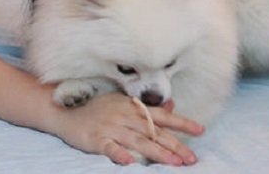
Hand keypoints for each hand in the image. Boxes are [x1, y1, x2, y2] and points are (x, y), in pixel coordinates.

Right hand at [49, 92, 203, 165]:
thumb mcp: (124, 104)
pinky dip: (120, 155)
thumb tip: (171, 106)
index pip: (162, 116)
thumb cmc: (99, 109)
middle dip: (174, 145)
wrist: (67, 112)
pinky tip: (130, 163)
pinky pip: (110, 148)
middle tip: (191, 159)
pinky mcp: (96, 139)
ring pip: (138, 141)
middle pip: (154, 132)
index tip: (200, 130)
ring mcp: (111, 127)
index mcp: (133, 107)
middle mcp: (125, 116)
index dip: (181, 123)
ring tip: (173, 164)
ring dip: (156, 153)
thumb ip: (147, 109)